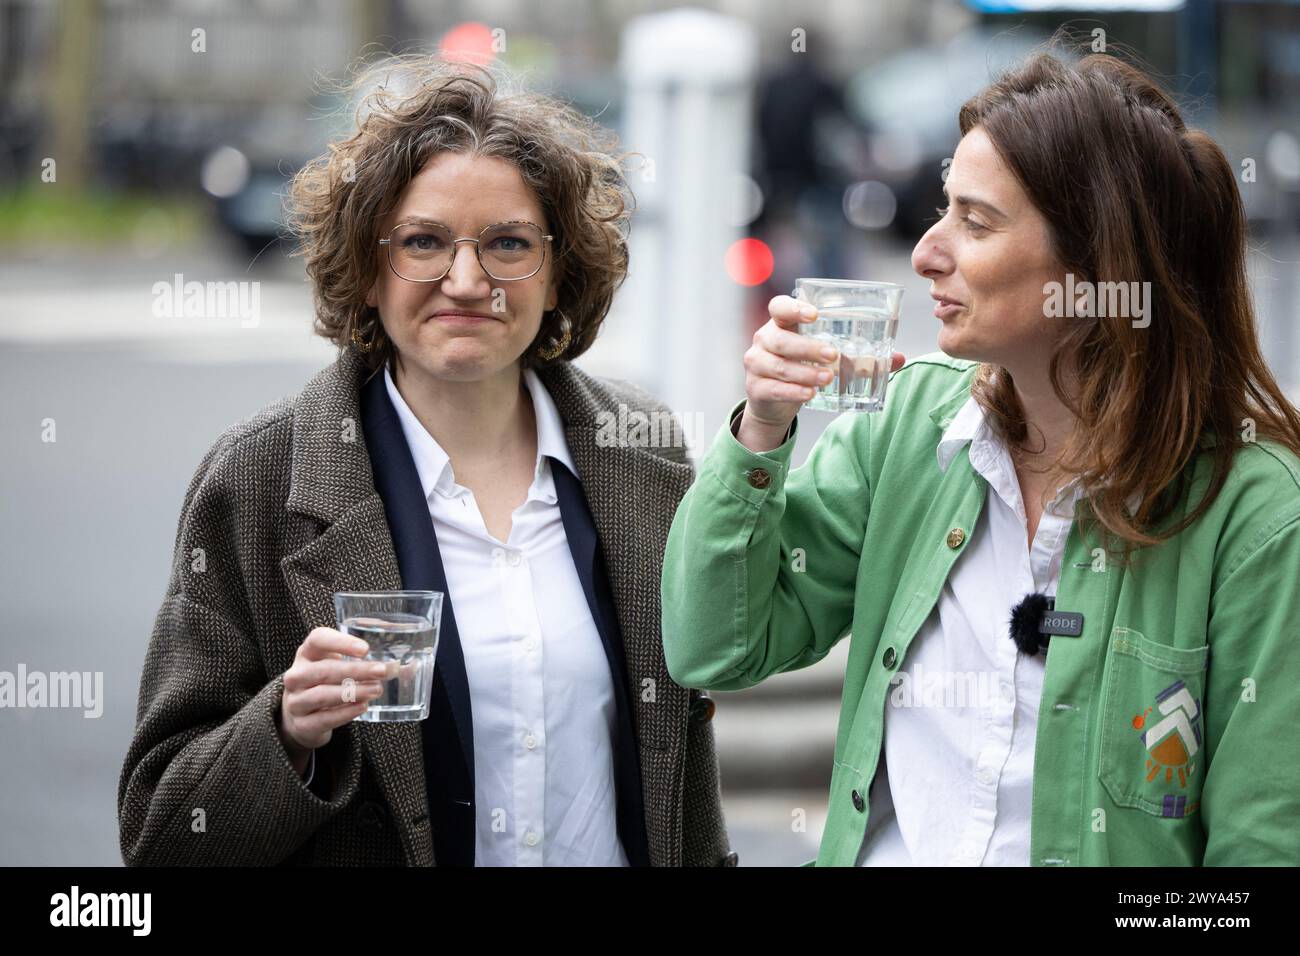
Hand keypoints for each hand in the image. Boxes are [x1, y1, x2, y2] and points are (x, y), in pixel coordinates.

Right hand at [278, 627, 390, 765]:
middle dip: (356, 670)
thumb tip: (409, 666)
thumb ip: (364, 661)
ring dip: (352, 692)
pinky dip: (345, 713)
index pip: (318, 639)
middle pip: (324, 670)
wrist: (300, 717)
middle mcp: (297, 675)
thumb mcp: (336, 665)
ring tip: (376, 690)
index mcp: (307, 653)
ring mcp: (295, 700)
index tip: (365, 649)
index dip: (341, 642)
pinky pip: (323, 718)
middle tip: (382, 671)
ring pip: (322, 694)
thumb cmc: (326, 683)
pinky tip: (363, 707)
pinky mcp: (302, 724)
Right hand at [738, 295, 904, 451]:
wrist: (772, 401)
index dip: (794, 308)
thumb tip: (898, 357)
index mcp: (781, 323)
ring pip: (780, 366)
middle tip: (834, 355)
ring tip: (828, 379)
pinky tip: (811, 394)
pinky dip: (794, 392)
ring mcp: (757, 364)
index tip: (815, 315)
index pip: (779, 307)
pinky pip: (775, 388)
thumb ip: (859, 356)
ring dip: (806, 372)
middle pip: (781, 339)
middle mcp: (764, 339)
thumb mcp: (825, 358)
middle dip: (808, 347)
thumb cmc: (803, 368)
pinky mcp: (756, 388)